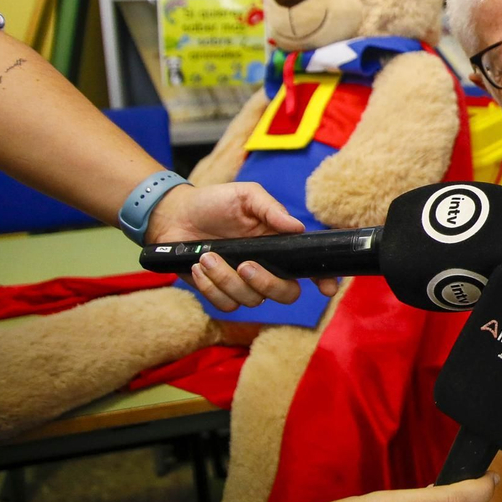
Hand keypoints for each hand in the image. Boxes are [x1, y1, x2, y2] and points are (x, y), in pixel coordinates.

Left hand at [148, 182, 338, 308]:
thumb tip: (297, 227)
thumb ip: (271, 209)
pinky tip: (198, 267)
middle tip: (244, 264)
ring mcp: (244, 283)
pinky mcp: (220, 293)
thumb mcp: (245, 196)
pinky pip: (226, 305)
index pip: (308, 266)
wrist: (175, 216)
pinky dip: (210, 287)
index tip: (326, 288)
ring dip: (226, 279)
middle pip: (285, 293)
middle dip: (266, 283)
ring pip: (251, 300)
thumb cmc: (215, 202)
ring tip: (207, 256)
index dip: (323, 279)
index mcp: (279, 245)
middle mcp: (267, 268)